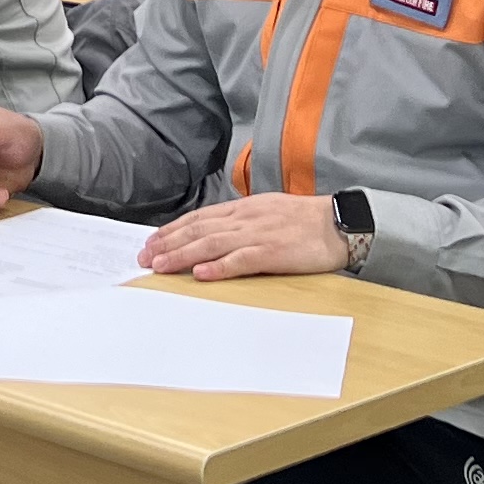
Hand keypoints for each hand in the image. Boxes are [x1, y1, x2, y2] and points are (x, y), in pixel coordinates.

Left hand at [143, 193, 346, 280]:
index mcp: (243, 209)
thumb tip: (216, 230)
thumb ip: (242, 220)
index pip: (199, 218)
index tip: (151, 241)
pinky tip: (200, 275)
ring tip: (160, 266)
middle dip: (168, 244)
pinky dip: (218, 267)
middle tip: (144, 257)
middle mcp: (245, 219)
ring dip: (182, 255)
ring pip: (212, 244)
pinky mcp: (273, 253)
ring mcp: (258, 235)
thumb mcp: (267, 210)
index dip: (172, 229)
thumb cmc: (304, 220)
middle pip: (198, 230)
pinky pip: (241, 260)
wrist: (339, 223)